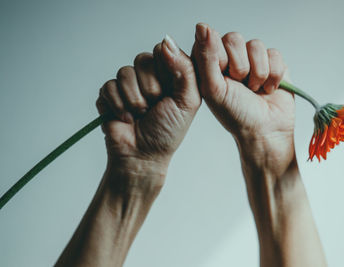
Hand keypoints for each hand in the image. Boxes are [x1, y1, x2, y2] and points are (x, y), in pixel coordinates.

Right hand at [96, 35, 200, 188]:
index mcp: (169, 75)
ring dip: (134, 100)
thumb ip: (185, 69)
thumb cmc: (168, 131)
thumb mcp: (188, 101)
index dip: (164, 70)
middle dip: (150, 89)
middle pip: (142, 59)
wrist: (143, 156)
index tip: (168, 91)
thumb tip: (167, 41)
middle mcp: (148, 76)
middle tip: (154, 107)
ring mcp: (128, 84)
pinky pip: (108, 86)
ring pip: (124, 72)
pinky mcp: (109, 94)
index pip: (163, 51)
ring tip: (140, 115)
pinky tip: (126, 119)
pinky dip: (118, 106)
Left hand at [192, 23, 294, 176]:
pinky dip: (273, 75)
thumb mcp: (213, 89)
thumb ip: (205, 57)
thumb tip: (202, 27)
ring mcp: (252, 60)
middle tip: (240, 85)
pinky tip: (268, 89)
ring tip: (255, 89)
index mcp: (211, 64)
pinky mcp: (273, 63)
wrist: (265, 131)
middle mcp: (230, 59)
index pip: (210, 39)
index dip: (219, 57)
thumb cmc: (236, 115)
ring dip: (257, 73)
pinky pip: (275, 53)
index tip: (224, 78)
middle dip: (240, 66)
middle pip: (234, 38)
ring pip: (256, 45)